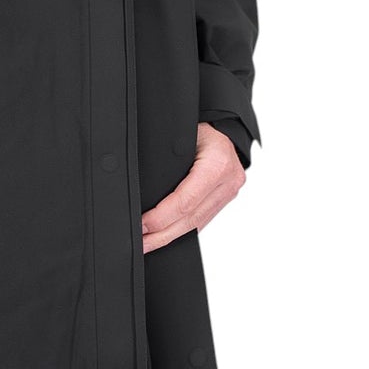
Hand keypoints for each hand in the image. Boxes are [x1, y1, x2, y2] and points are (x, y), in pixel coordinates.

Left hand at [140, 122, 245, 253]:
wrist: (223, 124)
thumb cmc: (199, 125)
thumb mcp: (181, 135)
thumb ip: (167, 159)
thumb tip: (139, 186)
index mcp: (217, 164)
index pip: (186, 200)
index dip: (161, 217)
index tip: (142, 225)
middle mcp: (228, 181)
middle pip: (191, 218)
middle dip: (162, 235)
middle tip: (140, 244)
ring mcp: (229, 191)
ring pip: (197, 223)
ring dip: (171, 236)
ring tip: (148, 244)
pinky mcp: (226, 197)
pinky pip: (203, 218)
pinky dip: (184, 229)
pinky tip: (166, 235)